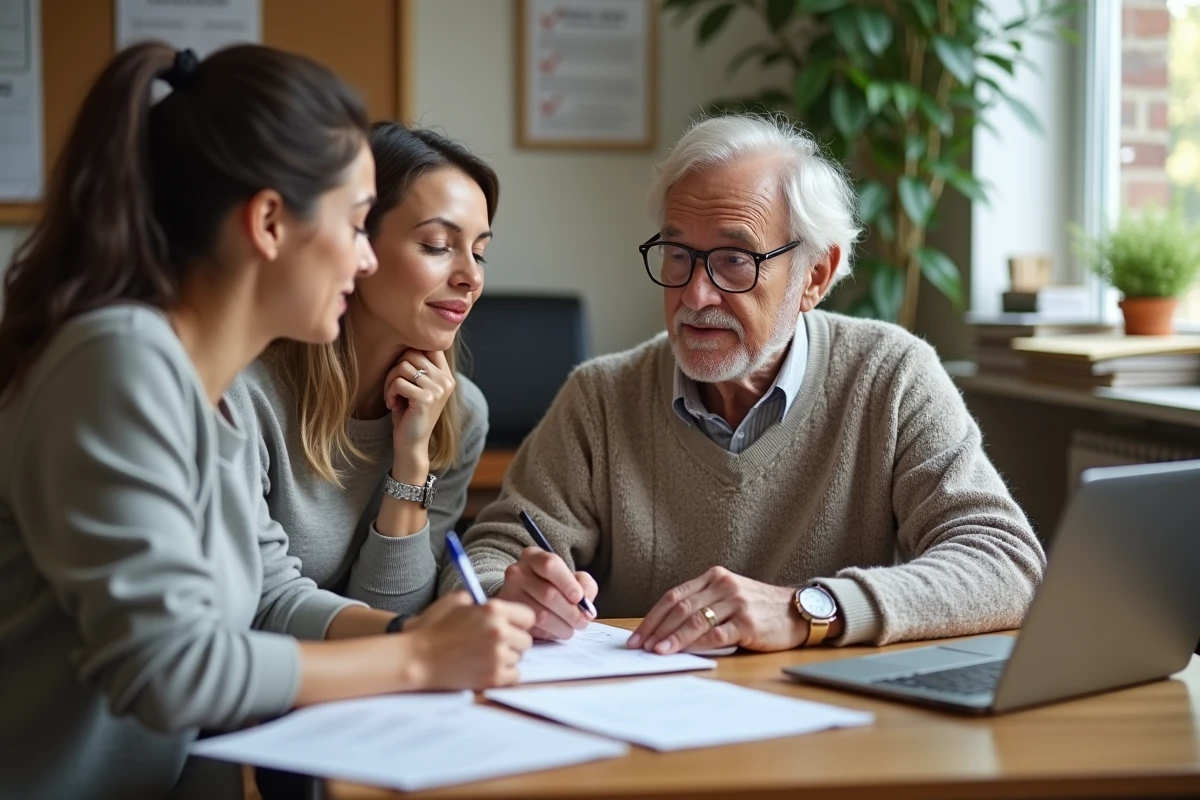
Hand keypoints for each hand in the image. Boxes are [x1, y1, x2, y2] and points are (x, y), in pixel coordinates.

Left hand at [384, 349, 454, 476]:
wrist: (412, 444)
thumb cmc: (409, 414)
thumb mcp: (416, 387)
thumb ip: (417, 366)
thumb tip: (406, 340)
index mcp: (446, 375)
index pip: (429, 346)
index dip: (410, 353)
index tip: (401, 372)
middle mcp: (446, 380)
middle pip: (412, 353)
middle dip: (395, 369)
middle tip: (392, 388)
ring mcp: (438, 389)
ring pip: (403, 366)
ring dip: (390, 382)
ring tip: (392, 397)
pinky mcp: (427, 399)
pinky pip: (399, 382)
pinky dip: (390, 392)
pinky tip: (392, 404)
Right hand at [406, 591, 535, 689]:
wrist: (416, 658)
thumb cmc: (433, 628)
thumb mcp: (457, 601)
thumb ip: (482, 602)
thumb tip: (501, 608)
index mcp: (493, 610)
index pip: (529, 617)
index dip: (519, 622)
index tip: (511, 627)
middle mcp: (499, 631)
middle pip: (526, 640)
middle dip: (513, 642)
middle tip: (494, 644)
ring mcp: (497, 656)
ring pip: (519, 658)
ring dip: (506, 658)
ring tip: (484, 656)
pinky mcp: (493, 677)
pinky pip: (514, 676)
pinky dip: (504, 674)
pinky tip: (487, 668)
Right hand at [496, 547, 596, 639]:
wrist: (524, 598)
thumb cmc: (553, 586)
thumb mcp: (571, 578)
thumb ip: (584, 585)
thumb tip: (586, 602)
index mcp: (533, 556)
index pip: (550, 565)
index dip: (568, 583)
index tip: (579, 598)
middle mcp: (517, 572)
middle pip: (548, 593)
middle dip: (571, 612)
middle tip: (582, 621)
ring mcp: (508, 593)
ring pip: (541, 614)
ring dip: (562, 626)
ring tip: (571, 629)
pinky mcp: (508, 616)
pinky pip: (532, 628)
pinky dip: (548, 633)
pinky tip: (554, 631)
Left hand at [628, 567, 806, 653]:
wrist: (797, 611)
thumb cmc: (758, 607)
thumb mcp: (729, 596)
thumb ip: (702, 604)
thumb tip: (666, 630)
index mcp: (714, 577)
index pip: (674, 596)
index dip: (653, 617)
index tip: (637, 635)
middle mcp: (724, 586)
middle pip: (681, 608)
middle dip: (656, 629)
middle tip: (640, 646)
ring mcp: (737, 603)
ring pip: (695, 621)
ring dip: (672, 638)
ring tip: (657, 651)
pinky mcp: (748, 623)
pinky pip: (717, 634)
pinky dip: (697, 644)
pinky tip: (684, 653)